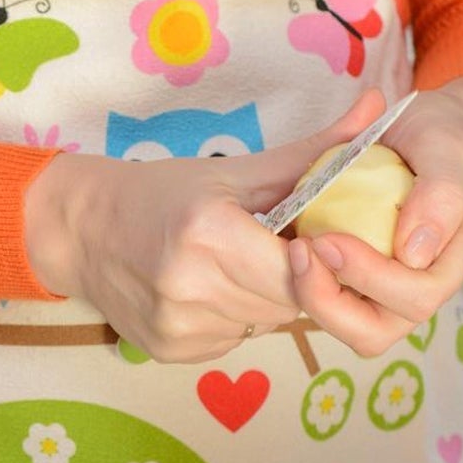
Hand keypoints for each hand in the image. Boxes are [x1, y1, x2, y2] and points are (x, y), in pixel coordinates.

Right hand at [25, 89, 385, 362]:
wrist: (80, 231)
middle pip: (286, 300)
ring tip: (237, 265)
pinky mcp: (168, 352)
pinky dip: (235, 318)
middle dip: (295, 276)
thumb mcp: (236, 169)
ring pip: (263, 324)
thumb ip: (315, 152)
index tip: (310, 236)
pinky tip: (209, 291)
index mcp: (207, 232)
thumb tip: (382, 110)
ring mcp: (176, 326)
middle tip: (275, 246)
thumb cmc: (161, 193)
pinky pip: (233, 341)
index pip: (300, 267)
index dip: (316, 255)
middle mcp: (188, 286)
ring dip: (267, 299)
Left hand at [288, 77, 462, 356]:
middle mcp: (431, 281)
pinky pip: (338, 308)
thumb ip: (441, 190)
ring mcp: (398, 288)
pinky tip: (294, 254)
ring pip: (358, 331)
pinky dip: (311, 290)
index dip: (371, 277)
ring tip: (295, 255)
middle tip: (300, 250)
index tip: (325, 238)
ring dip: (318, 302)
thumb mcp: (446, 141)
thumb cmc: (442, 130)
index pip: (421, 293)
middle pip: (383, 328)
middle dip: (333, 298)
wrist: (434, 129)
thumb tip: (415, 252)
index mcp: (460, 252)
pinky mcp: (366, 284)